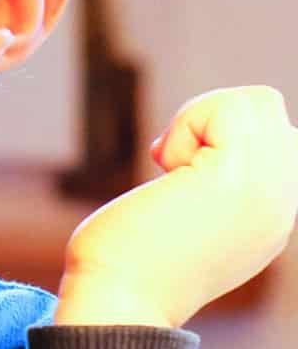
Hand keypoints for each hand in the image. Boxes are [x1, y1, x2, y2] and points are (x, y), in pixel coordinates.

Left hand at [56, 86, 297, 327]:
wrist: (118, 298)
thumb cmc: (131, 257)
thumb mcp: (194, 215)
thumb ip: (216, 186)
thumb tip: (200, 156)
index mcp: (275, 214)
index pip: (277, 136)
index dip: (220, 134)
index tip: (184, 175)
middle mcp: (283, 204)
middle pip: (269, 110)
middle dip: (213, 119)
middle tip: (178, 169)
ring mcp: (269, 193)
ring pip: (257, 101)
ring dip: (200, 121)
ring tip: (176, 172)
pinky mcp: (239, 180)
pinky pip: (231, 107)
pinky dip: (189, 124)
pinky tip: (169, 171)